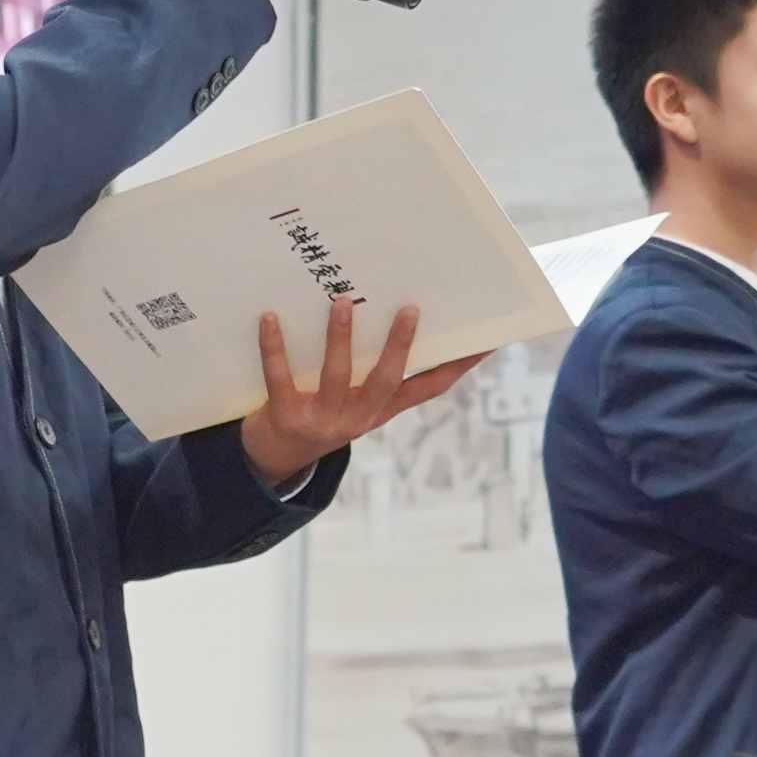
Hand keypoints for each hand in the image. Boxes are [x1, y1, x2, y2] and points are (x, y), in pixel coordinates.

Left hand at [241, 299, 479, 483]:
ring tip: (344, 302)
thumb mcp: (360, 399)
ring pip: (336, 376)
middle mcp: (358, 417)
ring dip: (340, 338)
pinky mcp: (286, 416)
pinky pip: (280, 377)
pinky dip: (275, 348)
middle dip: (399, 346)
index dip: (458, 366)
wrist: (277, 455)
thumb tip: (405, 316)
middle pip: (385, 380)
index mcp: (382, 409)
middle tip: (410, 309)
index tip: (485, 340)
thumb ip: (380, 370)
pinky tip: (270, 318)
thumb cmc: (325, 411)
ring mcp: (323, 418)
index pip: (430, 388)